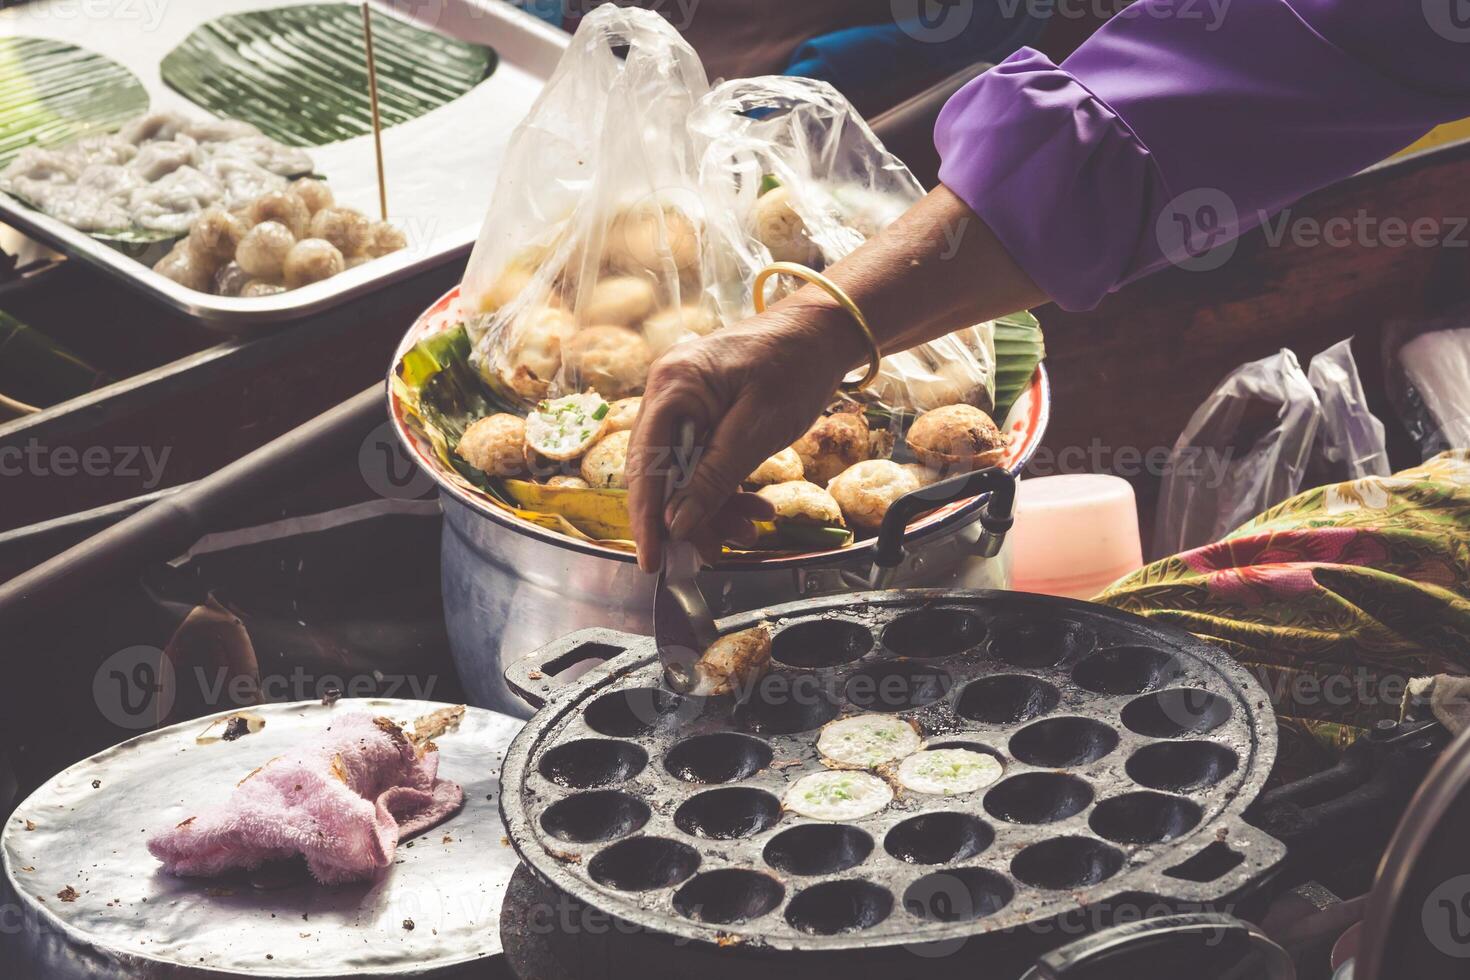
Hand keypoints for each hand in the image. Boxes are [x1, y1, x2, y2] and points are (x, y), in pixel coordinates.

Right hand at [627, 298, 865, 571]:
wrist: (822, 333)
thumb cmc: (794, 366)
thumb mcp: (758, 428)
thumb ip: (714, 477)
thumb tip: (678, 524)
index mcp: (673, 388)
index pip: (644, 463)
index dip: (646, 518)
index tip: (652, 561)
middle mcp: (668, 395)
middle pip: (660, 473)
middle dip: (688, 517)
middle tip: (713, 552)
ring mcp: (685, 405)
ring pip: (685, 473)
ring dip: (714, 507)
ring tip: (751, 528)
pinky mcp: (704, 416)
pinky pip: (704, 462)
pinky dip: (726, 488)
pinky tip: (756, 507)